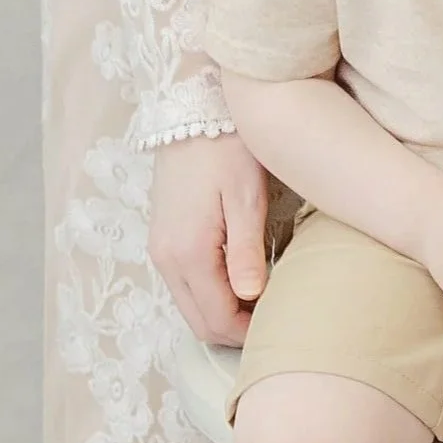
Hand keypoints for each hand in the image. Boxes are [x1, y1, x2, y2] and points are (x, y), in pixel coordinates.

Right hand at [148, 132, 271, 344]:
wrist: (192, 110)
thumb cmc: (226, 147)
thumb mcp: (245, 197)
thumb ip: (246, 251)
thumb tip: (252, 297)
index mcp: (187, 252)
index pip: (218, 318)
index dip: (250, 332)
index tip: (282, 325)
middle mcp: (165, 259)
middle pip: (199, 323)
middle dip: (235, 331)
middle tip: (274, 319)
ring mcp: (160, 250)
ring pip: (190, 307)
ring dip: (222, 314)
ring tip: (262, 300)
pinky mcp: (162, 239)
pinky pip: (184, 286)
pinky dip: (209, 295)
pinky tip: (240, 279)